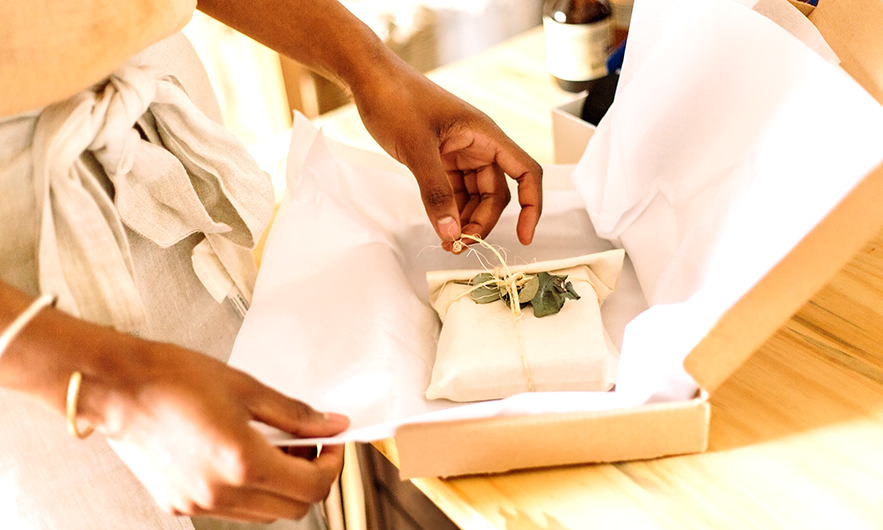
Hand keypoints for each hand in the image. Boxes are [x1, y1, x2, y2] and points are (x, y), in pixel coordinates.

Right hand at [80, 338, 348, 522]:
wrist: (117, 387)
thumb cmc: (174, 378)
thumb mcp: (247, 388)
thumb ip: (295, 414)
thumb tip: (332, 425)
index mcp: (242, 462)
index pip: (313, 487)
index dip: (333, 464)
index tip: (332, 443)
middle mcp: (221, 492)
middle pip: (294, 508)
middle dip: (310, 477)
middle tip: (306, 443)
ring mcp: (198, 503)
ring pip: (265, 514)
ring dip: (280, 487)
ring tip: (272, 447)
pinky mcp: (179, 505)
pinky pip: (232, 510)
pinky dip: (249, 490)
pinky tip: (240, 456)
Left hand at [351, 59, 543, 252]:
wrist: (370, 79)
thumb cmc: (396, 97)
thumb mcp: (416, 149)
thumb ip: (435, 193)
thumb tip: (451, 231)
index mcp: (485, 135)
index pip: (526, 172)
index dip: (532, 206)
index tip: (524, 237)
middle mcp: (478, 145)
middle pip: (496, 194)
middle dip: (482, 222)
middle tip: (460, 244)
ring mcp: (460, 154)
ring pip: (475, 197)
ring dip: (465, 221)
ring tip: (447, 241)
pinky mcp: (442, 160)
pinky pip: (455, 192)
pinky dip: (450, 211)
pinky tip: (439, 225)